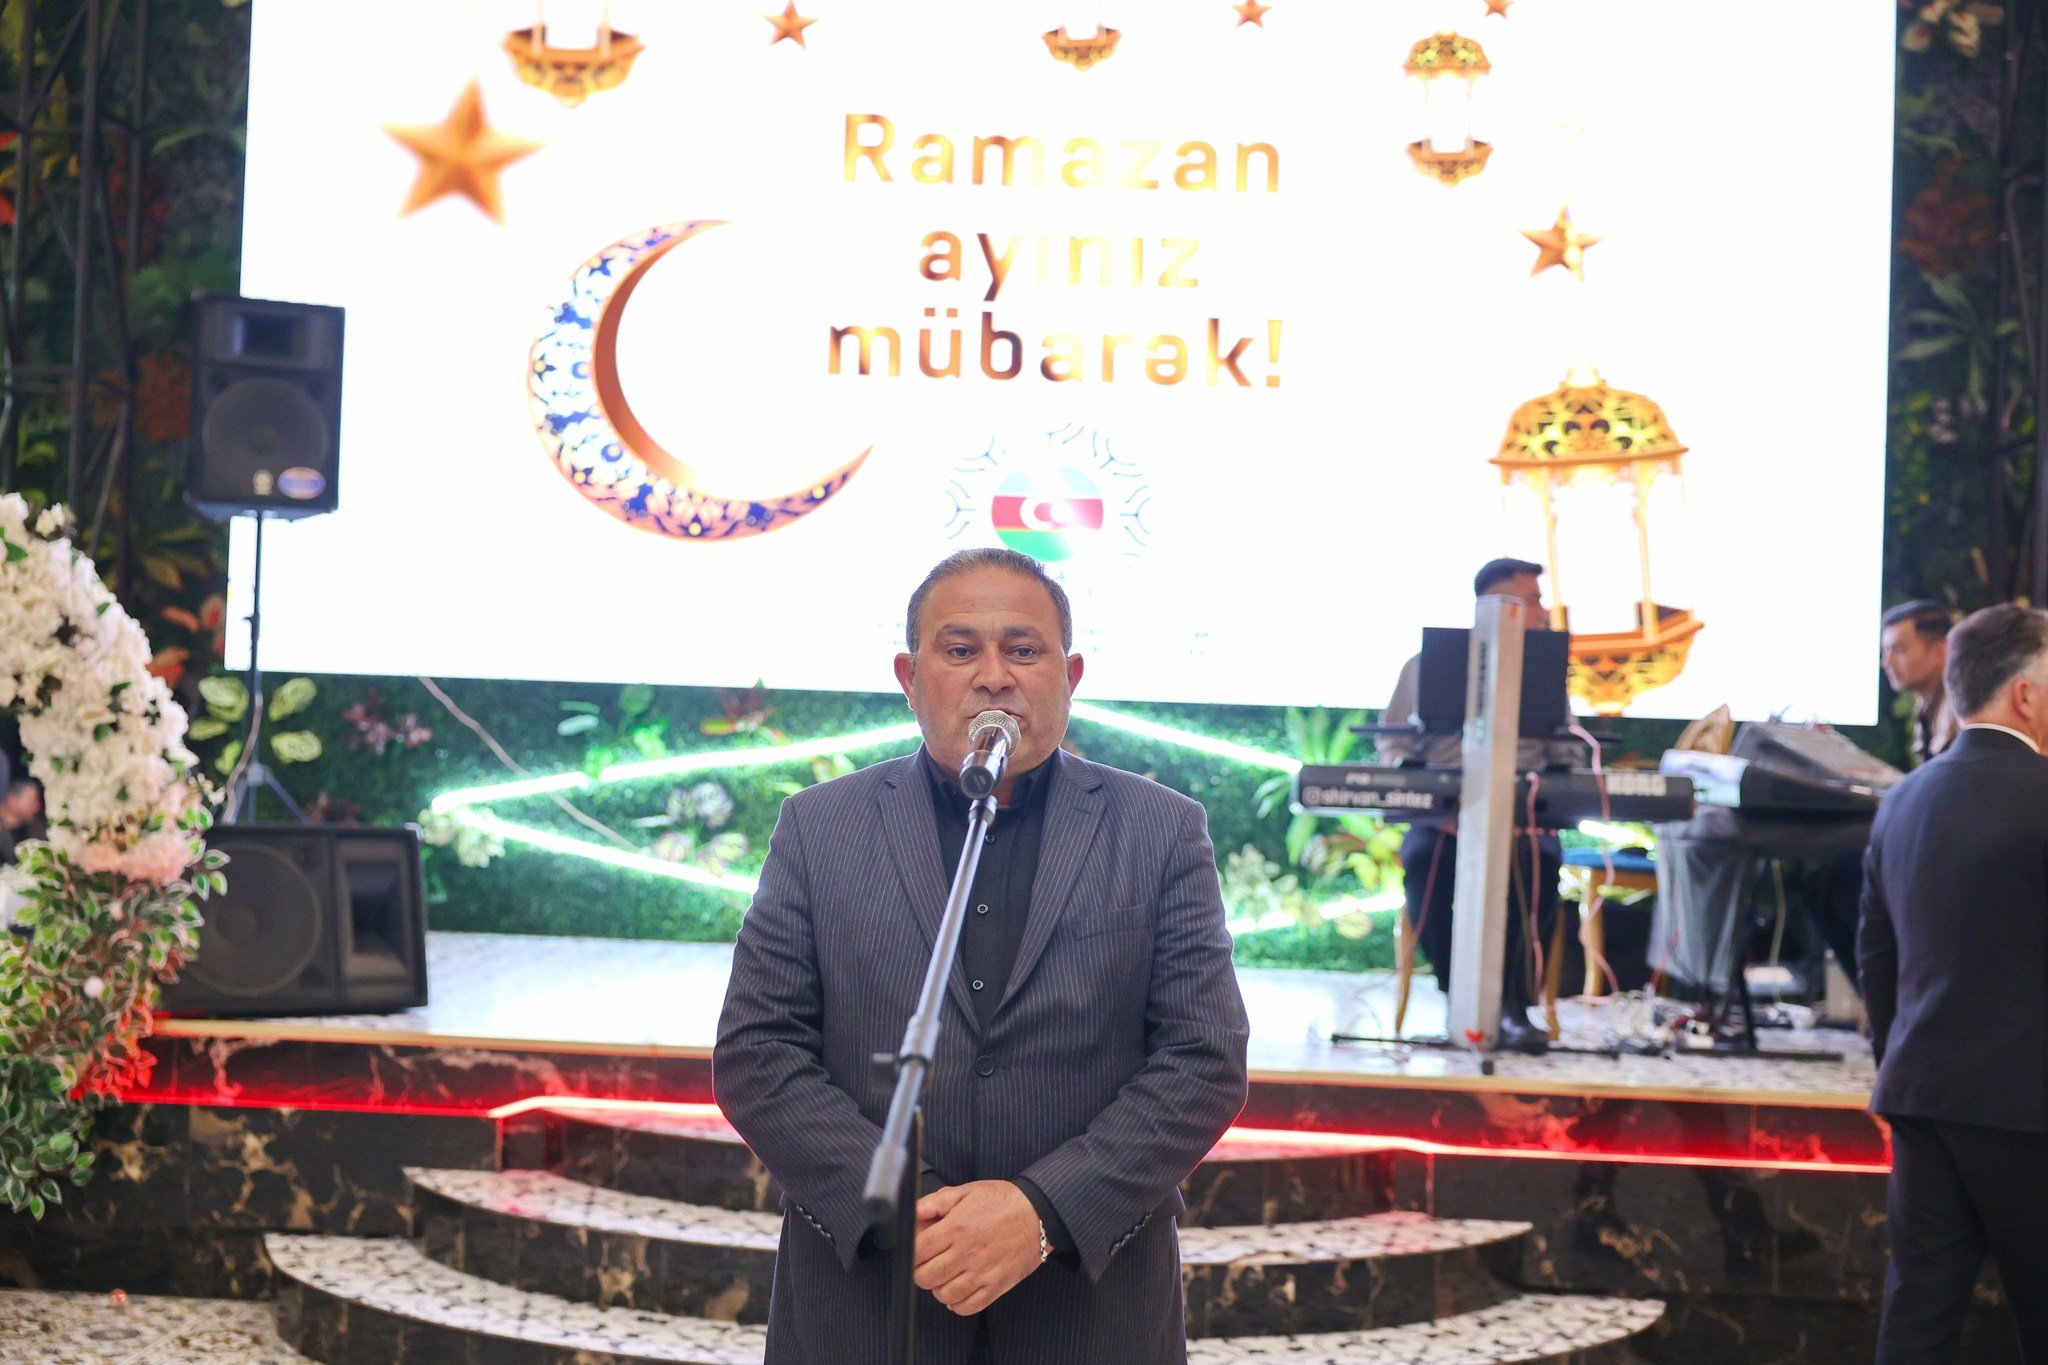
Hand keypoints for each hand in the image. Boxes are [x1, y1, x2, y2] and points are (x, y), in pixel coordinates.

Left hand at [912, 1180, 1041, 1314]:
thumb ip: (936, 1201)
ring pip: (944, 1294)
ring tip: (945, 1275)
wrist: (1039, 1214)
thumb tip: (914, 1211)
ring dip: (939, 1287)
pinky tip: (959, 1290)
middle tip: (929, 1263)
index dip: (912, 1252)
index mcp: (956, 1228)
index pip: (917, 1251)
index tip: (918, 1249)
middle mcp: (967, 1253)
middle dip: (922, 1271)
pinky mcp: (996, 1286)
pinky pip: (967, 1307)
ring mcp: (982, 1273)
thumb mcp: (968, 1191)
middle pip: (926, 1277)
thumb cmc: (1004, 1202)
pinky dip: (958, 1303)